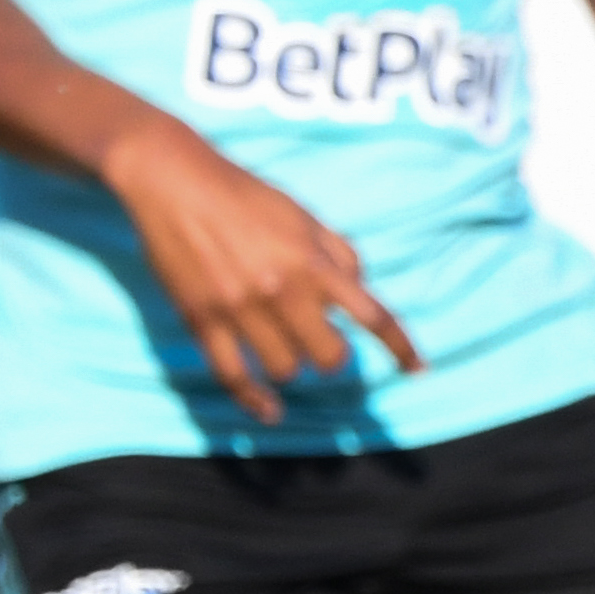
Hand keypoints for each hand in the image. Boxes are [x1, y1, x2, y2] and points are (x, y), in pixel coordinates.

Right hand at [106, 119, 420, 424]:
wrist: (177, 183)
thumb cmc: (247, 197)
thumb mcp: (305, 216)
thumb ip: (340, 253)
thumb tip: (361, 290)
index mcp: (314, 263)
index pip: (373, 316)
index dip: (400, 348)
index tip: (418, 371)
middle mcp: (283, 290)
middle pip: (329, 357)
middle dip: (331, 355)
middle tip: (320, 341)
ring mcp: (241, 309)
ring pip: (286, 370)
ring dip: (291, 364)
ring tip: (282, 345)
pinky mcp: (202, 321)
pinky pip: (234, 377)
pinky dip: (254, 400)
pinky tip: (270, 410)